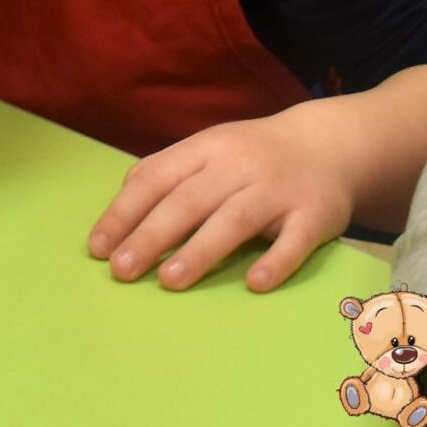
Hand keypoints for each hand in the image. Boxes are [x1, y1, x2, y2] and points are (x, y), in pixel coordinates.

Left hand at [87, 102, 354, 291]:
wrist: (328, 144)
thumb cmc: (254, 154)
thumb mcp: (209, 148)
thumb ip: (168, 170)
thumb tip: (122, 200)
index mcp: (205, 147)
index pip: (157, 177)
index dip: (125, 211)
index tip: (99, 247)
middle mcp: (238, 165)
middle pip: (189, 200)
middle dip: (152, 235)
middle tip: (122, 271)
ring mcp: (276, 189)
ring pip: (234, 219)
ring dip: (201, 250)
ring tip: (170, 281)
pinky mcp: (314, 214)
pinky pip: (294, 240)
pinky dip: (275, 261)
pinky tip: (254, 283)